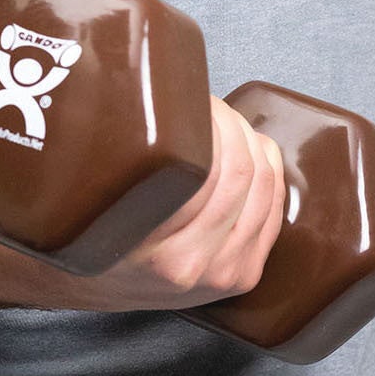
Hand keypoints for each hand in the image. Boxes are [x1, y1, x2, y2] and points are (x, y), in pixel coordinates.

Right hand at [67, 94, 288, 313]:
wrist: (101, 286)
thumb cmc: (100, 230)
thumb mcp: (104, 195)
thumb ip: (133, 154)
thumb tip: (164, 90)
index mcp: (158, 251)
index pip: (210, 170)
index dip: (212, 121)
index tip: (194, 98)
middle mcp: (195, 267)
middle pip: (242, 175)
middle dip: (233, 126)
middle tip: (211, 107)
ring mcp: (225, 274)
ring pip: (264, 189)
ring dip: (253, 144)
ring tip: (228, 125)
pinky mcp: (245, 276)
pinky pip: (274, 210)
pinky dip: (270, 171)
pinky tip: (253, 151)